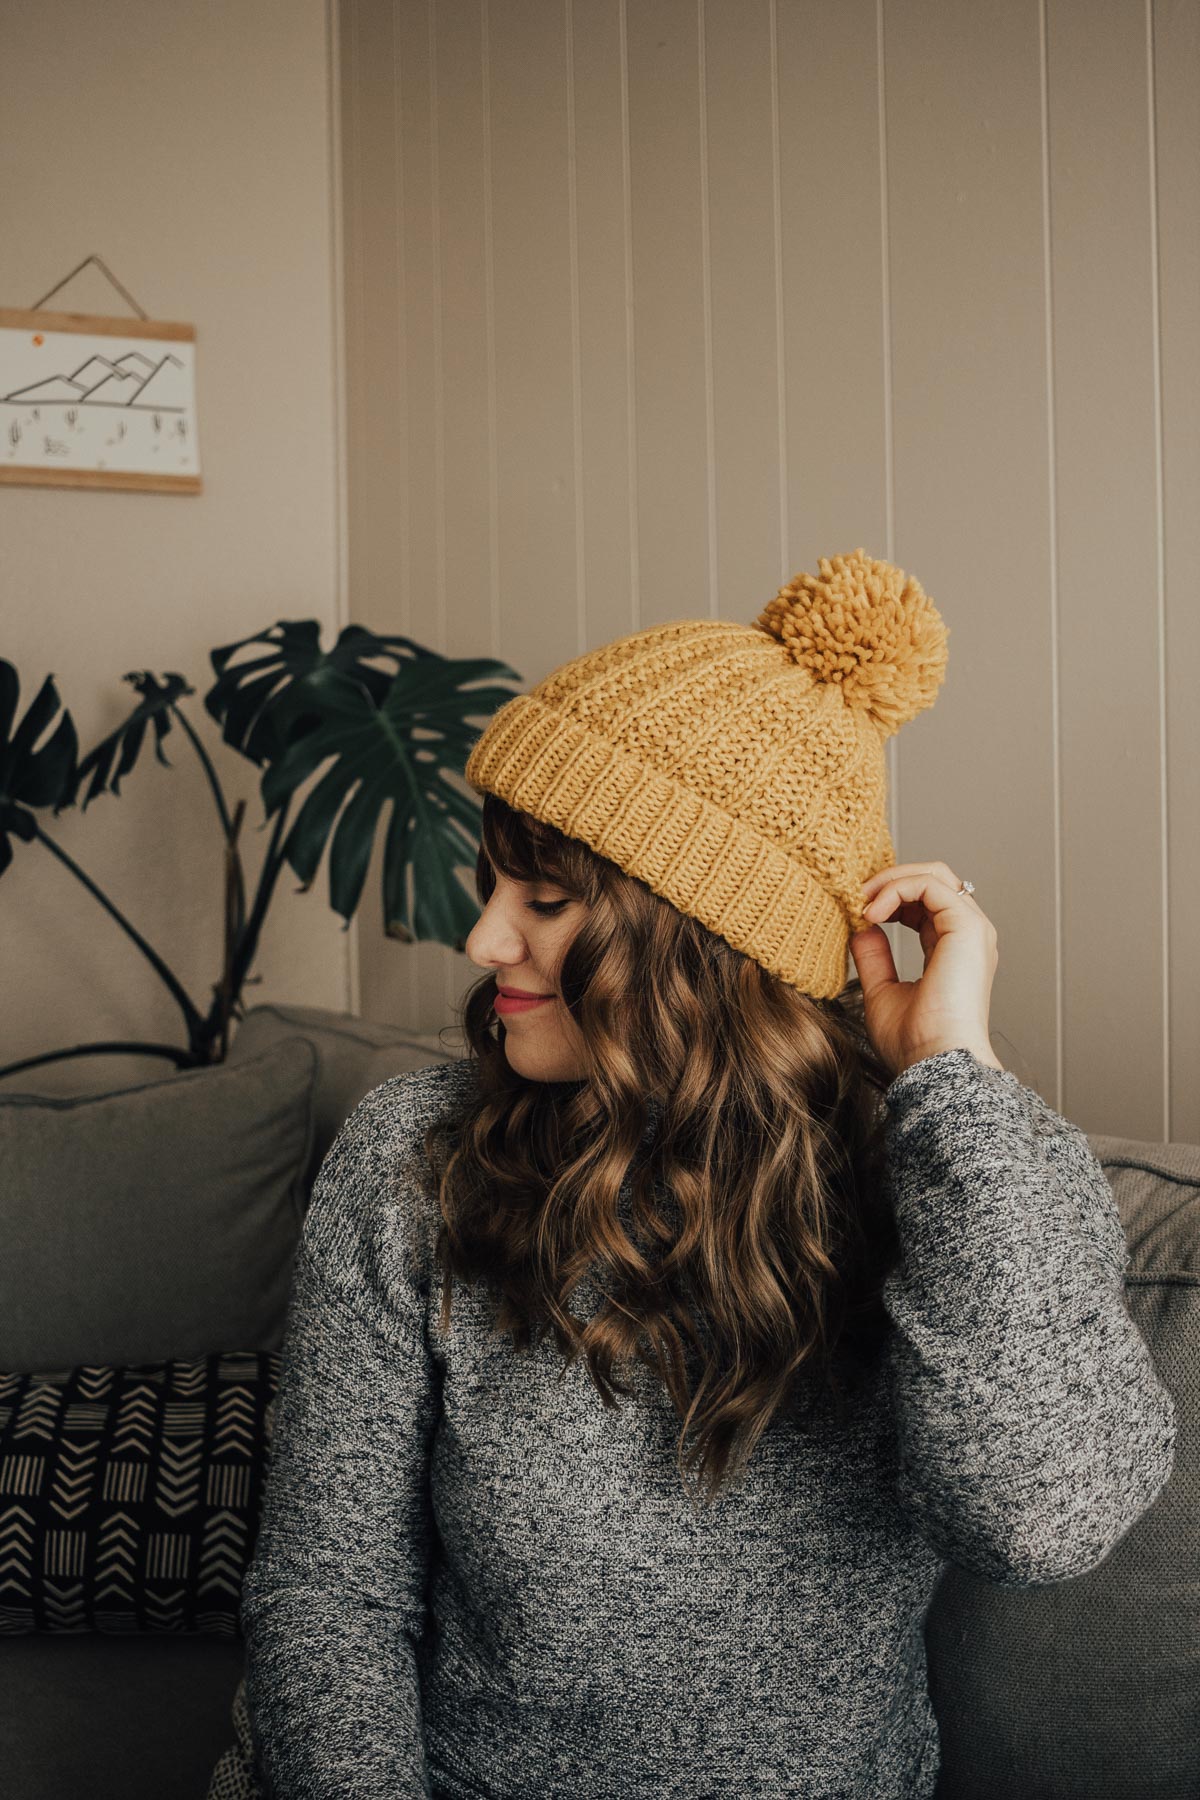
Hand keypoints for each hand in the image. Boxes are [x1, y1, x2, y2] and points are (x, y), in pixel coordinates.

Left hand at [847, 860, 1002, 1081]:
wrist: (933, 1062)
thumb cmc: (913, 1042)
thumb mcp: (882, 991)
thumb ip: (874, 958)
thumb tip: (862, 928)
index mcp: (951, 949)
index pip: (924, 903)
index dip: (889, 897)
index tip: (857, 912)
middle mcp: (966, 935)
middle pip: (933, 879)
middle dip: (890, 880)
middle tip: (856, 897)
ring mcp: (971, 929)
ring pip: (934, 875)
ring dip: (891, 880)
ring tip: (862, 903)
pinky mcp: (967, 927)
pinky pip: (931, 885)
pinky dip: (897, 888)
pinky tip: (874, 913)